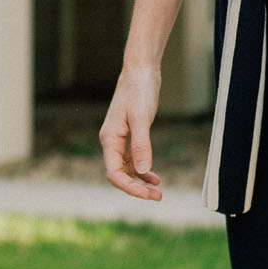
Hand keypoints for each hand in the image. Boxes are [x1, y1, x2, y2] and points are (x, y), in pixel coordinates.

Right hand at [100, 61, 163, 200]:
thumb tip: (142, 171)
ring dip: (140, 182)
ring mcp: (121, 140)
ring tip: (158, 192)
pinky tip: (154, 178)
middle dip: (137, 188)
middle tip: (158, 197)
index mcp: (110, 139)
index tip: (147, 194)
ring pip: (127, 169)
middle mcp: (112, 142)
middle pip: (120, 174)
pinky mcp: (130, 136)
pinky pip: (133, 160)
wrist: (141, 71)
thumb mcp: (142, 118)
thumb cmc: (139, 90)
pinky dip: (143, 170)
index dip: (129, 187)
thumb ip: (141, 145)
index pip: (115, 172)